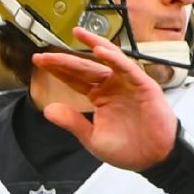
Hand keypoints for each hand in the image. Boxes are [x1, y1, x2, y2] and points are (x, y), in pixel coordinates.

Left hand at [30, 27, 177, 171]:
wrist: (153, 159)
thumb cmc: (128, 150)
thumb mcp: (92, 138)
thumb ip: (72, 122)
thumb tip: (48, 110)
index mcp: (100, 97)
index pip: (75, 79)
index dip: (58, 69)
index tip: (39, 61)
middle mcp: (112, 86)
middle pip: (85, 67)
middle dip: (64, 59)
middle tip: (44, 54)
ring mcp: (127, 84)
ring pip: (108, 59)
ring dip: (93, 45)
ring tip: (77, 34)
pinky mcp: (143, 86)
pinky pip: (127, 68)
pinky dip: (114, 58)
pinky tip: (100, 50)